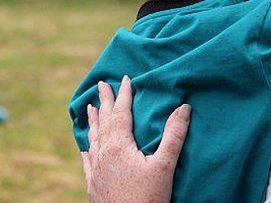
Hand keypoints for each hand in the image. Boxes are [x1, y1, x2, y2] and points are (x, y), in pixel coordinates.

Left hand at [82, 77, 190, 202]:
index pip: (121, 114)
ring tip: (90, 108)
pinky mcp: (93, 185)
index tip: (125, 79)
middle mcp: (103, 155)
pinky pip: (88, 160)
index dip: (124, 95)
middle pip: (104, 122)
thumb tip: (184, 107)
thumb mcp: (165, 166)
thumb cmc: (147, 199)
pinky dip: (88, 149)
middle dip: (104, 102)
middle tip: (101, 85)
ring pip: (93, 139)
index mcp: (119, 147)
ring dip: (93, 121)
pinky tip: (86, 147)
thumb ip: (174, 135)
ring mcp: (96, 171)